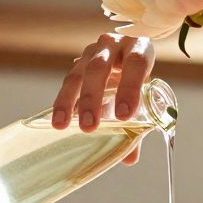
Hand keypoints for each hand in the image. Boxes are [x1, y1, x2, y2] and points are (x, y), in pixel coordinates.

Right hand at [50, 33, 154, 163]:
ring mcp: (92, 51)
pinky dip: (63, 102)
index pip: (136, 63)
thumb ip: (139, 123)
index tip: (125, 116)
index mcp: (138, 47)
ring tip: (63, 125)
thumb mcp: (143, 93)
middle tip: (89, 127)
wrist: (126, 55)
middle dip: (92, 98)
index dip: (130, 88)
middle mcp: (113, 44)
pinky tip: (59, 120)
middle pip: (99, 69)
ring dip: (69, 101)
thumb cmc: (138, 76)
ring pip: (78, 74)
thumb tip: (129, 158)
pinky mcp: (78, 62)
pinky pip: (68, 82)